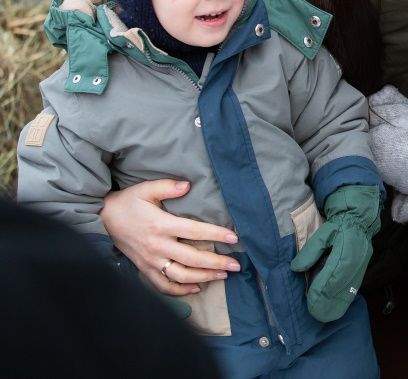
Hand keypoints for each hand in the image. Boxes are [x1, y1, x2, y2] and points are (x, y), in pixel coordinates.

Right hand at [101, 180, 239, 294]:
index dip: (216, 234)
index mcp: (161, 225)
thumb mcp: (145, 189)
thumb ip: (167, 187)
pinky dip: (179, 291)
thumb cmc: (127, 203)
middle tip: (236, 265)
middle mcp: (157, 246)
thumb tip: (188, 185)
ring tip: (223, 275)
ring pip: (181, 275)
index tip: (234, 238)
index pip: (194, 231)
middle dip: (216, 262)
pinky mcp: (144, 269)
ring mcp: (150, 261)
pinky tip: (196, 289)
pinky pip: (162, 286)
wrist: (101, 219)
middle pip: (192, 258)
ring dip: (203, 277)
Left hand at [290, 185, 381, 322]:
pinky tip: (337, 307)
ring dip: (336, 304)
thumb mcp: (323, 234)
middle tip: (315, 314)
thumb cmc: (338, 226)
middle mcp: (354, 263)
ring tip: (325, 315)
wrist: (359, 220)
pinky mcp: (361, 271)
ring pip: (347, 290)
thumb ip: (310, 252)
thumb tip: (295, 268)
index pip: (331, 276)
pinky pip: (353, 288)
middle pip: (340, 287)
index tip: (311, 301)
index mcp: (344, 252)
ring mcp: (359, 268)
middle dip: (327, 302)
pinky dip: (344, 299)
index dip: (321, 290)